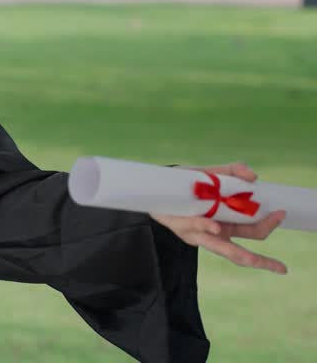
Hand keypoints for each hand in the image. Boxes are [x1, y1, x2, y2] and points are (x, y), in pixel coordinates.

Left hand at [150, 161, 287, 274]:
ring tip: (252, 260)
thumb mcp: (212, 175)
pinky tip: (215, 227)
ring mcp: (198, 233)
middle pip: (241, 254)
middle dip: (262, 262)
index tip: (281, 213)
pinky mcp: (181, 226)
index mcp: (228, 223)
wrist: (158, 184)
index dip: (269, 225)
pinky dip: (206, 226)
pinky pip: (195, 227)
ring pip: (220, 249)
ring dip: (236, 253)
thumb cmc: (189, 184)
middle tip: (281, 267)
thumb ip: (232, 172)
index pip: (255, 232)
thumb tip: (253, 175)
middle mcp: (215, 234)